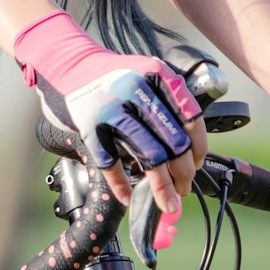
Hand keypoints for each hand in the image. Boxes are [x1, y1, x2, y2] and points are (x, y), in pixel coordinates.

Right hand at [13, 9, 206, 214]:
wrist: (72, 67)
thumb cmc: (117, 78)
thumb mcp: (148, 76)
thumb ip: (170, 105)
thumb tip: (191, 156)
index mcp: (157, 75)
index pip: (191, 119)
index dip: (198, 149)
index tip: (196, 166)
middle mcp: (137, 90)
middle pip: (174, 142)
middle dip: (184, 173)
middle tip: (184, 187)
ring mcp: (112, 108)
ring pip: (149, 157)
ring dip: (163, 188)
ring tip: (168, 203)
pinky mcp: (90, 126)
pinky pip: (111, 164)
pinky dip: (122, 186)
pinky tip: (128, 196)